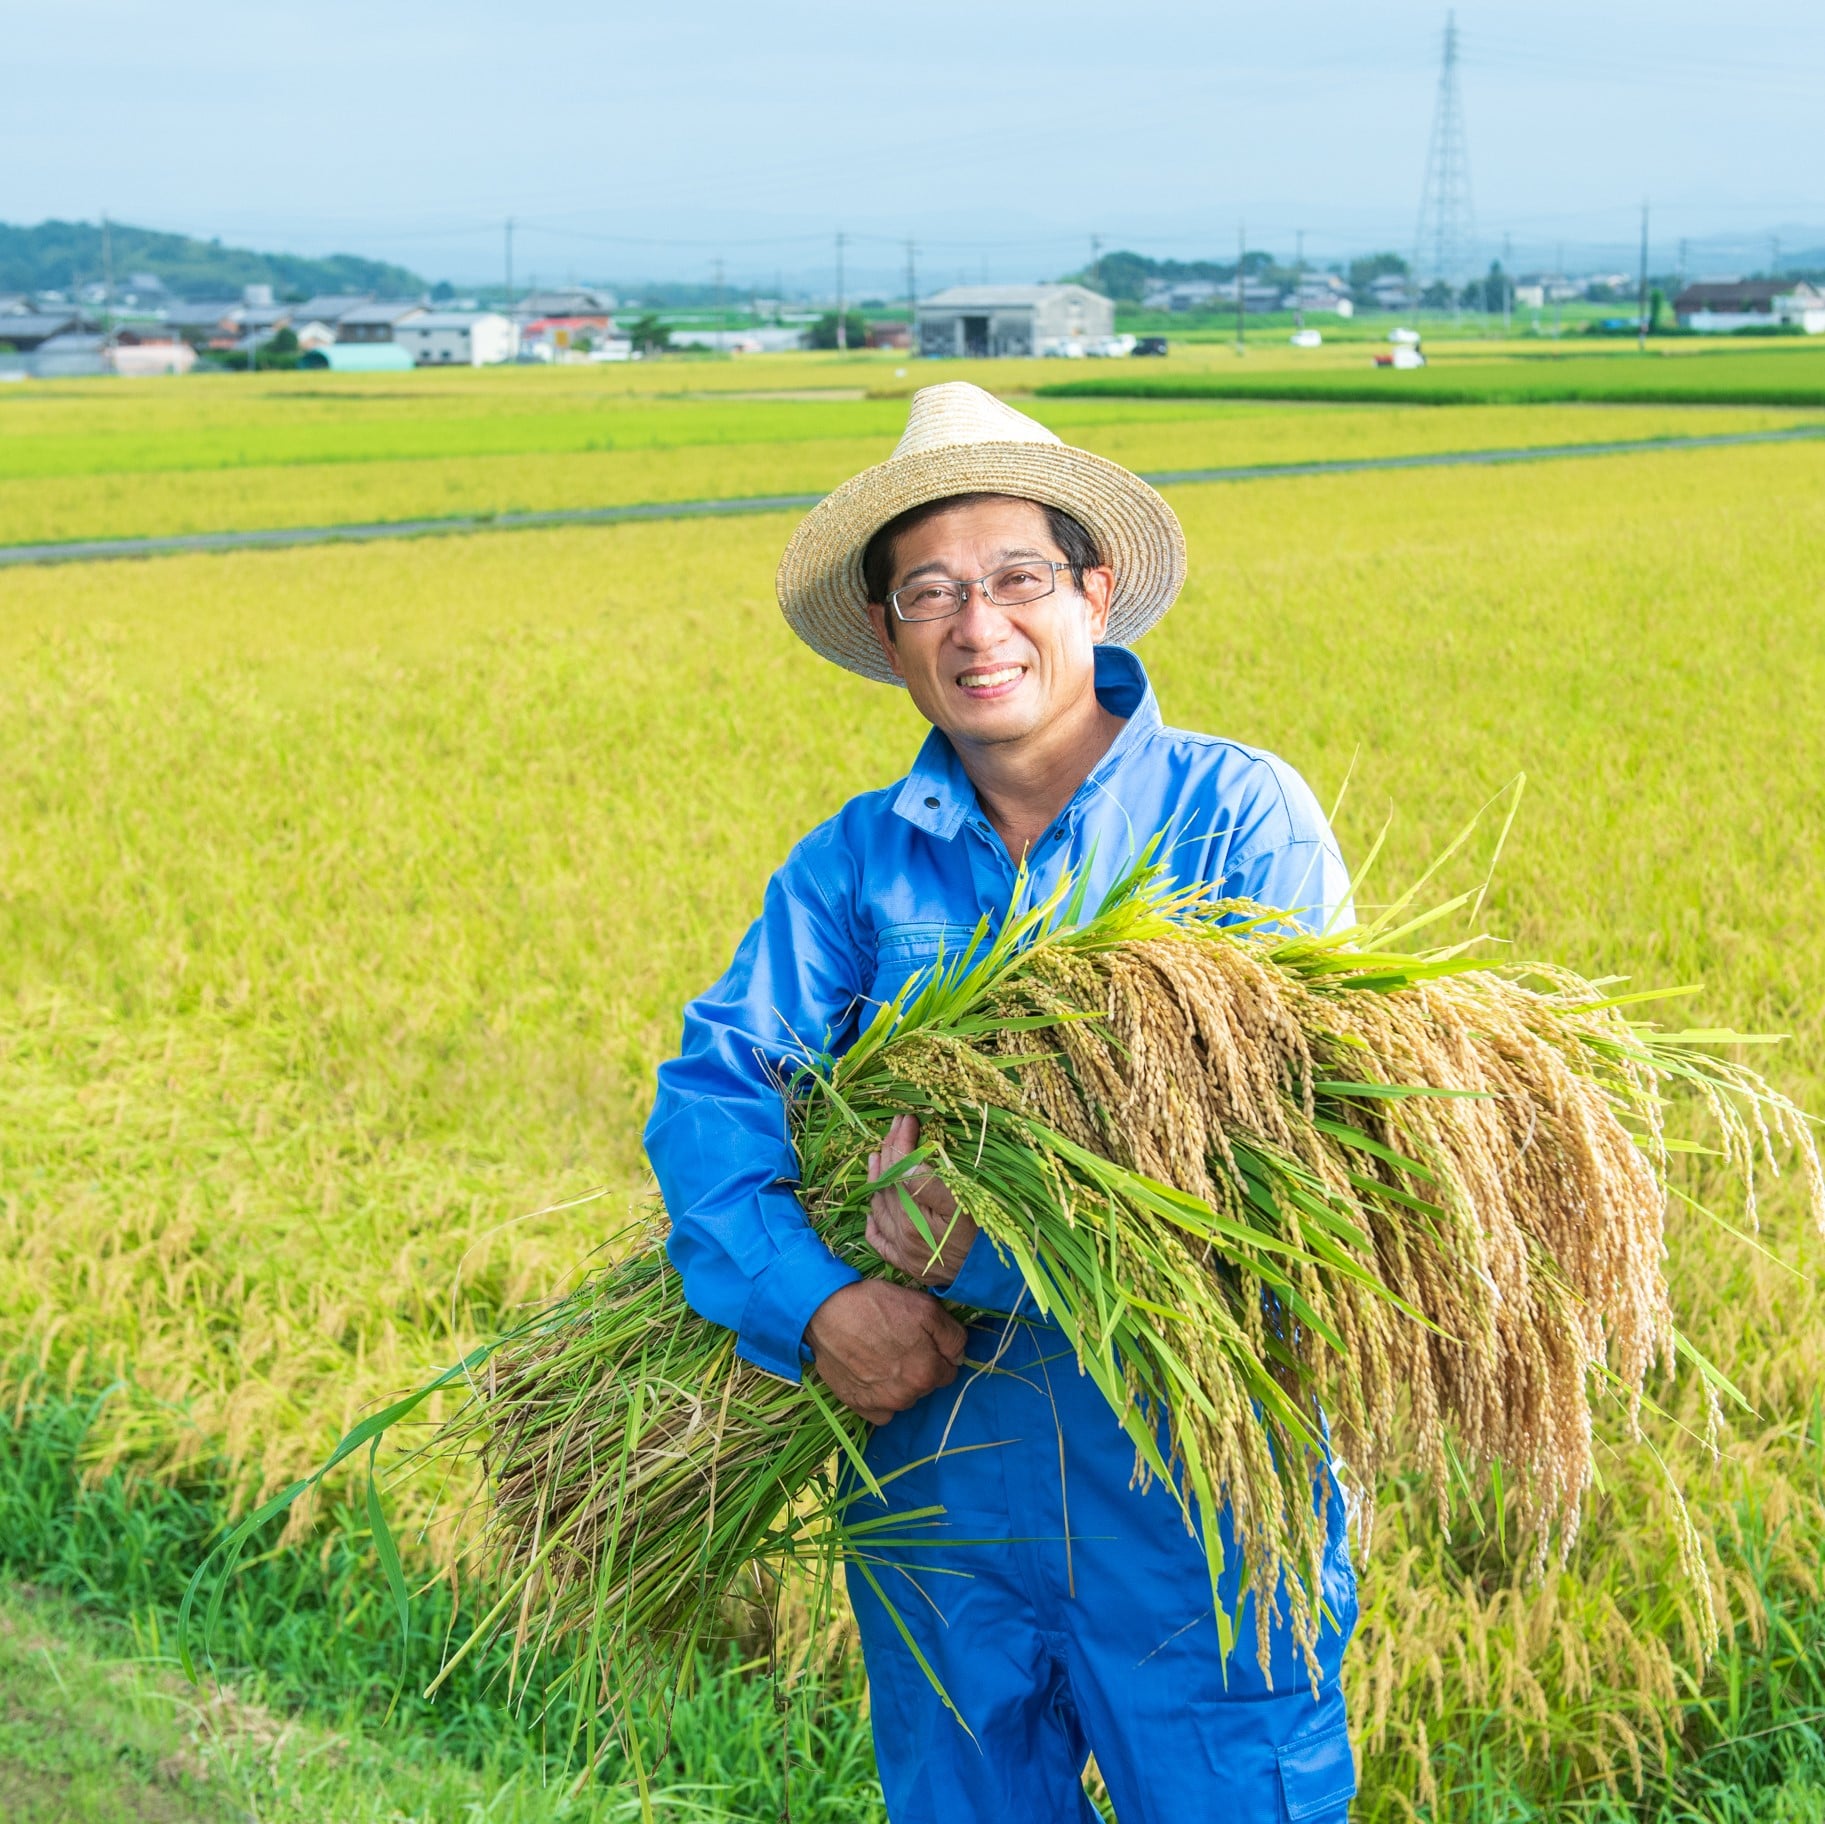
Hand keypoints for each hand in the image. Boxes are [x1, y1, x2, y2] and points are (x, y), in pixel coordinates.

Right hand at [803, 1280, 967, 1425]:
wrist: (826, 1312)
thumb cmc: (877, 1305)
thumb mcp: (925, 1308)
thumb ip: (952, 1336)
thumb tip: (959, 1357)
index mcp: (926, 1373)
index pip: (949, 1372)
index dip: (939, 1354)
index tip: (923, 1341)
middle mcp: (905, 1396)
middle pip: (926, 1386)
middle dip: (921, 1368)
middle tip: (901, 1343)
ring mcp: (879, 1404)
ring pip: (904, 1398)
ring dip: (901, 1383)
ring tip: (883, 1355)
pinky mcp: (857, 1405)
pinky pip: (881, 1412)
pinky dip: (881, 1399)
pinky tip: (872, 1376)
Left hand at [866, 1113, 977, 1285]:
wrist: (993, 1279)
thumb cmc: (986, 1238)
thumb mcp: (965, 1206)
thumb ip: (930, 1185)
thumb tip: (905, 1164)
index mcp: (915, 1218)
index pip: (899, 1169)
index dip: (901, 1142)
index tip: (907, 1119)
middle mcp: (902, 1235)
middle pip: (887, 1185)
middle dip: (890, 1151)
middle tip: (895, 1127)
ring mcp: (901, 1251)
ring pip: (879, 1208)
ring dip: (876, 1179)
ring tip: (876, 1157)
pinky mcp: (905, 1265)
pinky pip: (879, 1241)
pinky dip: (873, 1222)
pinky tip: (872, 1209)